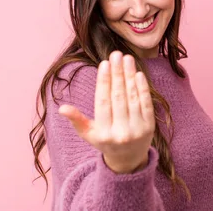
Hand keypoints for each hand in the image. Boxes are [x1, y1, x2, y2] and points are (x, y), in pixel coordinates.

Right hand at [59, 51, 155, 173]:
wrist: (129, 159)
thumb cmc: (105, 141)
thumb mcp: (88, 133)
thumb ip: (76, 120)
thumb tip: (62, 108)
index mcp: (103, 133)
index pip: (103, 102)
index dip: (104, 81)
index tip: (104, 63)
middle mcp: (121, 132)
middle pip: (118, 97)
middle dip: (117, 73)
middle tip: (116, 54)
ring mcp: (137, 129)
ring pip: (132, 98)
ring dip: (130, 75)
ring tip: (127, 58)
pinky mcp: (150, 127)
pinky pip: (146, 104)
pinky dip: (143, 88)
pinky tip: (138, 73)